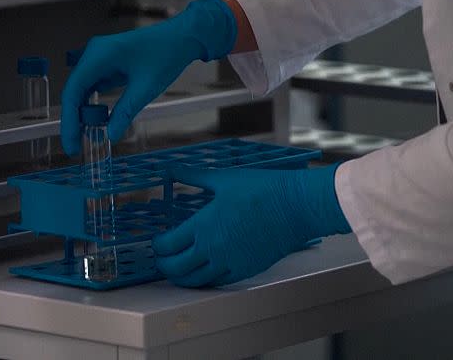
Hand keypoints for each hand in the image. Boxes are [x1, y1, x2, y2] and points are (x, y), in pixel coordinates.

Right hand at [60, 0, 236, 154]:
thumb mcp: (145, 88)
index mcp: (99, 55)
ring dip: (83, 113)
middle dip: (74, 119)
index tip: (71, 142)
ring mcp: (99, 58)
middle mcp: (94, 54)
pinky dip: (93, 104)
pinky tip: (96, 120)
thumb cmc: (166, 53)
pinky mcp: (107, 64)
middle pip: (74, 91)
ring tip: (85, 136)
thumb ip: (125, 112)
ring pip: (82, 90)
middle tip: (76, 144)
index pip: (73, 91)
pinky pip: (93, 86)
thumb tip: (111, 134)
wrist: (182, 37)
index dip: (69, 119)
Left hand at [152, 165, 350, 286]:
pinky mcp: (244, 270)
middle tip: (161, 256)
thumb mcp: (223, 179)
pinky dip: (203, 279)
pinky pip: (216, 282)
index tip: (157, 240)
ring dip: (180, 276)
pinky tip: (202, 270)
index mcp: (203, 226)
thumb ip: (194, 177)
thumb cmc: (261, 189)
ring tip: (176, 267)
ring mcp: (228, 264)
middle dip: (163, 263)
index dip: (157, 245)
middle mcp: (212, 250)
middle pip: (175, 268)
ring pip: (194, 281)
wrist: (295, 207)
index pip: (167, 245)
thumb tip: (172, 169)